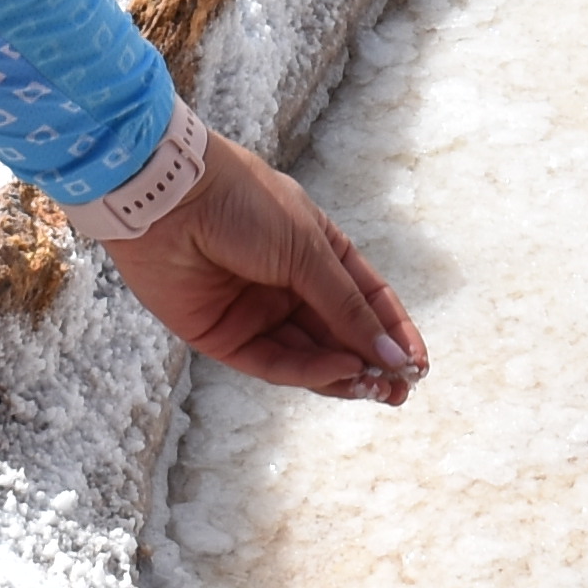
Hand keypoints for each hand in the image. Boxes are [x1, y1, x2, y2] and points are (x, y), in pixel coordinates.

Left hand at [107, 139, 427, 405]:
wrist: (169, 197)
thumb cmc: (244, 203)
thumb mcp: (309, 250)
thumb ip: (347, 305)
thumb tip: (394, 353)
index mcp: (315, 251)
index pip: (365, 299)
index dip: (393, 331)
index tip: (418, 364)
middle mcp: (287, 284)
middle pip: (339, 334)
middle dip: (372, 362)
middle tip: (400, 390)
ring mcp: (255, 312)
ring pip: (309, 355)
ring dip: (343, 372)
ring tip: (376, 387)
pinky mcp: (222, 336)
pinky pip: (273, 361)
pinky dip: (307, 370)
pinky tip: (337, 370)